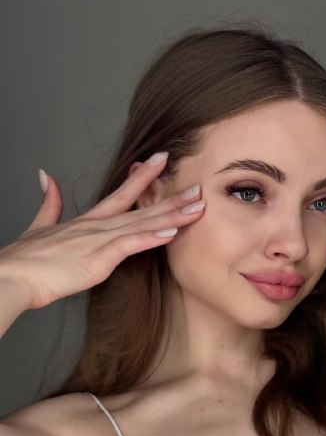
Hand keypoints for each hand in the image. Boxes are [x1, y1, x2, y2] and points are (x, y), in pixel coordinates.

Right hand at [0, 152, 204, 309]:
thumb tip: (46, 177)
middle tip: (198, 187)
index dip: (143, 178)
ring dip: (172, 216)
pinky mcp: (97, 258)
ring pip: (142, 224)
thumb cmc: (25, 260)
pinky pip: (129, 245)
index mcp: (87, 221)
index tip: (161, 161)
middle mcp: (97, 227)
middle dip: (172, 198)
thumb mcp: (38, 226)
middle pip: (141, 209)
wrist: (12, 275)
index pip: (121, 194)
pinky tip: (171, 232)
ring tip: (196, 207)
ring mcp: (98, 241)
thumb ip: (48, 202)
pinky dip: (151, 238)